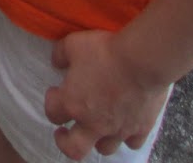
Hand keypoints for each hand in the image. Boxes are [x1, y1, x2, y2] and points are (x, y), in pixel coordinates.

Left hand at [44, 30, 168, 159]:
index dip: (51, 102)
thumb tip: (57, 62)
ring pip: (104, 148)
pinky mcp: (140, 129)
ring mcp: (117, 129)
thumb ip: (60, 55)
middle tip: (63, 132)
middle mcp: (93, 123)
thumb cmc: (105, 51)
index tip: (54, 92)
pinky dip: (127, 137)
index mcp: (73, 103)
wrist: (141, 61)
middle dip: (65, 142)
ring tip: (96, 128)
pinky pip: (132, 143)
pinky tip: (126, 126)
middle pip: (74, 148)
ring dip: (97, 140)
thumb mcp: (73, 44)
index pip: (52, 113)